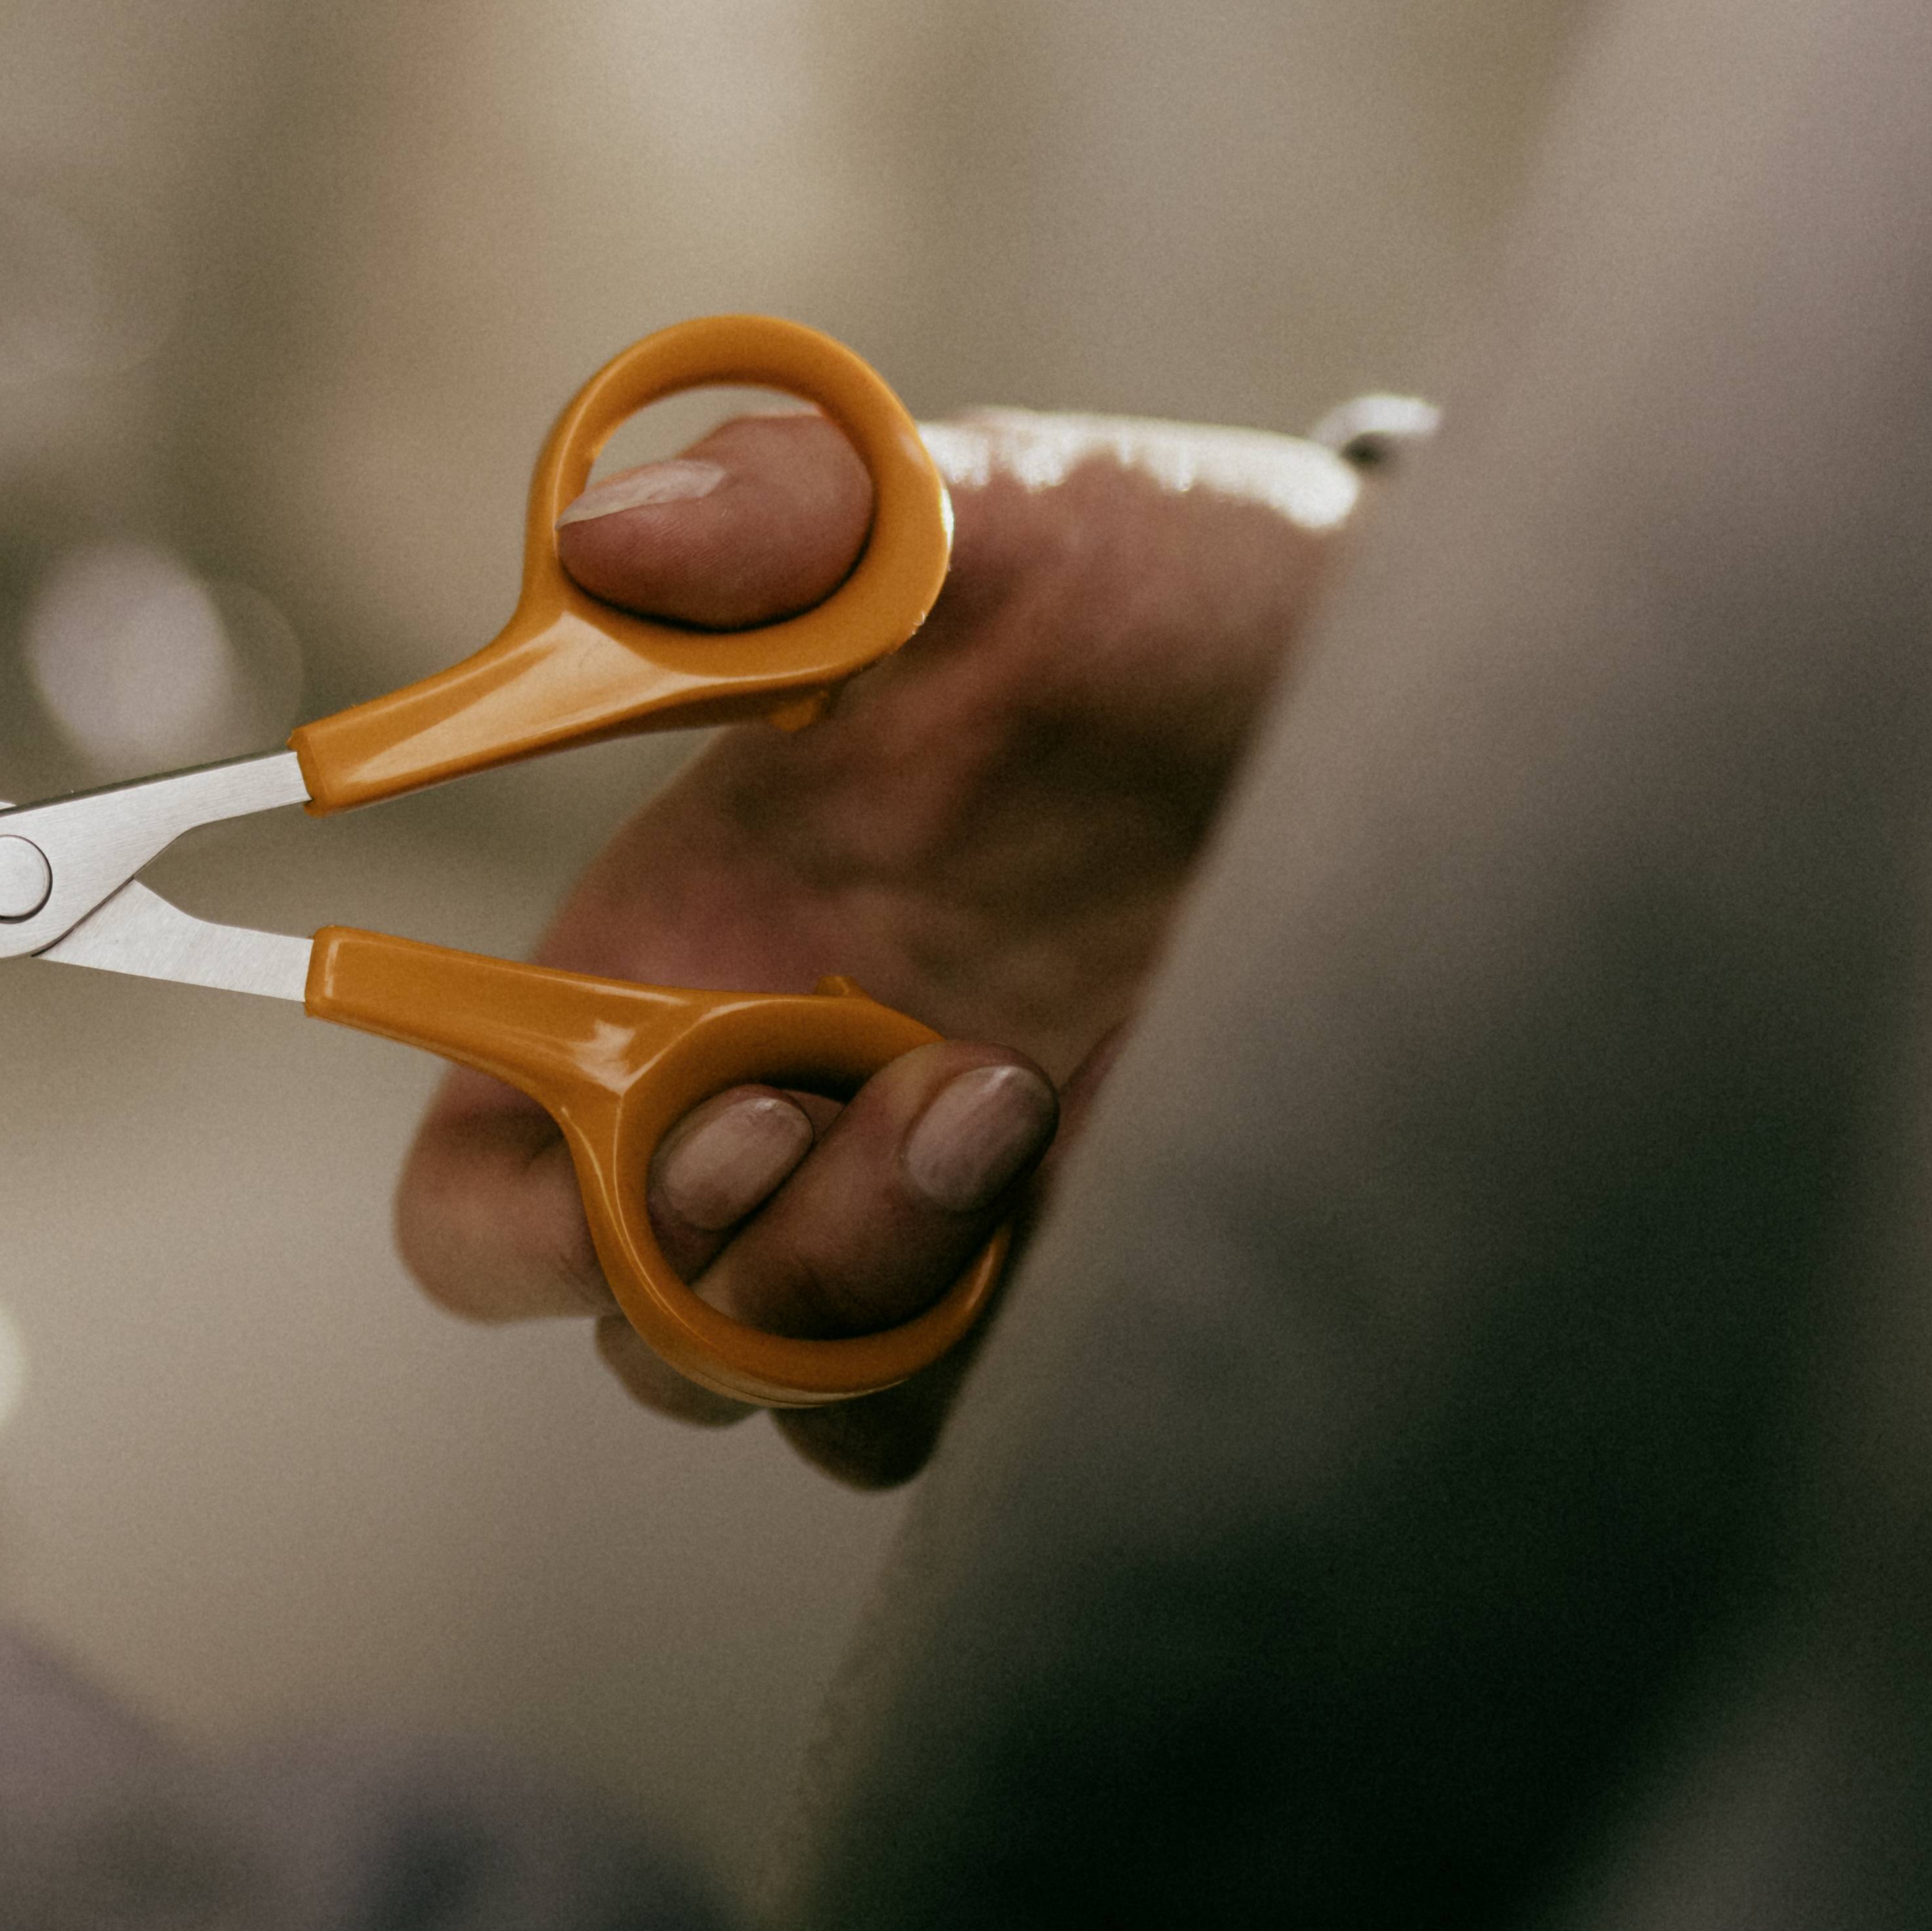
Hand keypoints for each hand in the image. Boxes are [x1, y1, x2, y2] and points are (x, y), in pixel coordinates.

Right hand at [394, 406, 1362, 1484]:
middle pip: (646, 1327)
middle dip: (757, 1254)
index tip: (681, 1128)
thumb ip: (795, 512)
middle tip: (936, 1083)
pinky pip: (982, 1418)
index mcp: (685, 956)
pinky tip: (1120, 1168)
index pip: (490, 1181)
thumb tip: (602, 540)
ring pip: (812, 1398)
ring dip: (891, 1290)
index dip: (519, 1225)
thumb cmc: (1185, 597)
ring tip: (1033, 1102)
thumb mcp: (1000, 516)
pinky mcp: (1079, 1285)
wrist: (1440, 703)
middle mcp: (782, 1108)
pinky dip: (1019, 1344)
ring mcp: (933, 1218)